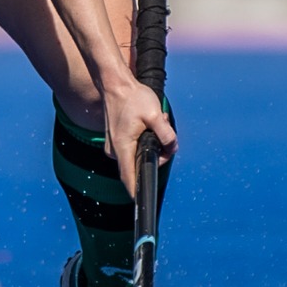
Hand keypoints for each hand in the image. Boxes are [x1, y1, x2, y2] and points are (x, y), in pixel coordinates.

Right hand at [100, 75, 177, 197]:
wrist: (114, 83)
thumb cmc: (132, 97)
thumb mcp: (155, 115)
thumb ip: (166, 134)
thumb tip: (173, 147)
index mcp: (123, 148)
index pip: (130, 180)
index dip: (139, 193)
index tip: (145, 203)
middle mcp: (115, 151)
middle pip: (138, 167)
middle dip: (156, 155)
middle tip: (164, 135)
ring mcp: (113, 146)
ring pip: (136, 156)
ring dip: (150, 145)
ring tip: (156, 123)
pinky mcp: (115, 140)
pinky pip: (131, 148)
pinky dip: (142, 140)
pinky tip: (148, 124)